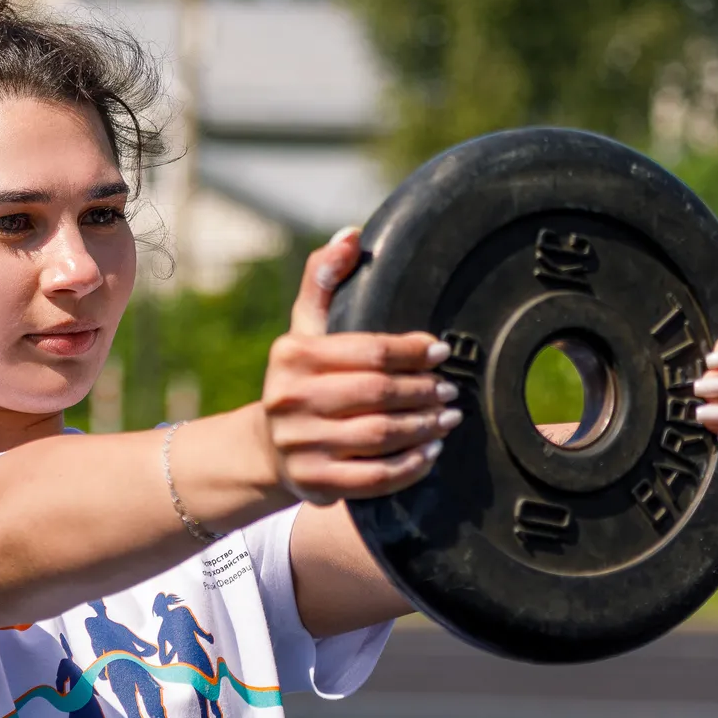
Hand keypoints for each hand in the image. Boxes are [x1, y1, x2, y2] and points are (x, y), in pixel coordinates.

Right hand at [262, 228, 460, 504]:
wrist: (268, 448)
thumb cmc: (302, 378)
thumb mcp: (305, 328)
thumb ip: (324, 279)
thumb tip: (350, 234)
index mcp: (292, 355)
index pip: (367, 349)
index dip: (412, 350)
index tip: (442, 350)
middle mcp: (289, 399)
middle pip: (377, 394)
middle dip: (422, 391)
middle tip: (449, 389)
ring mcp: (300, 445)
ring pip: (380, 435)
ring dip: (423, 427)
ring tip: (448, 418)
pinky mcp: (314, 483)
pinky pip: (374, 477)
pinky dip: (410, 466)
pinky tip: (431, 453)